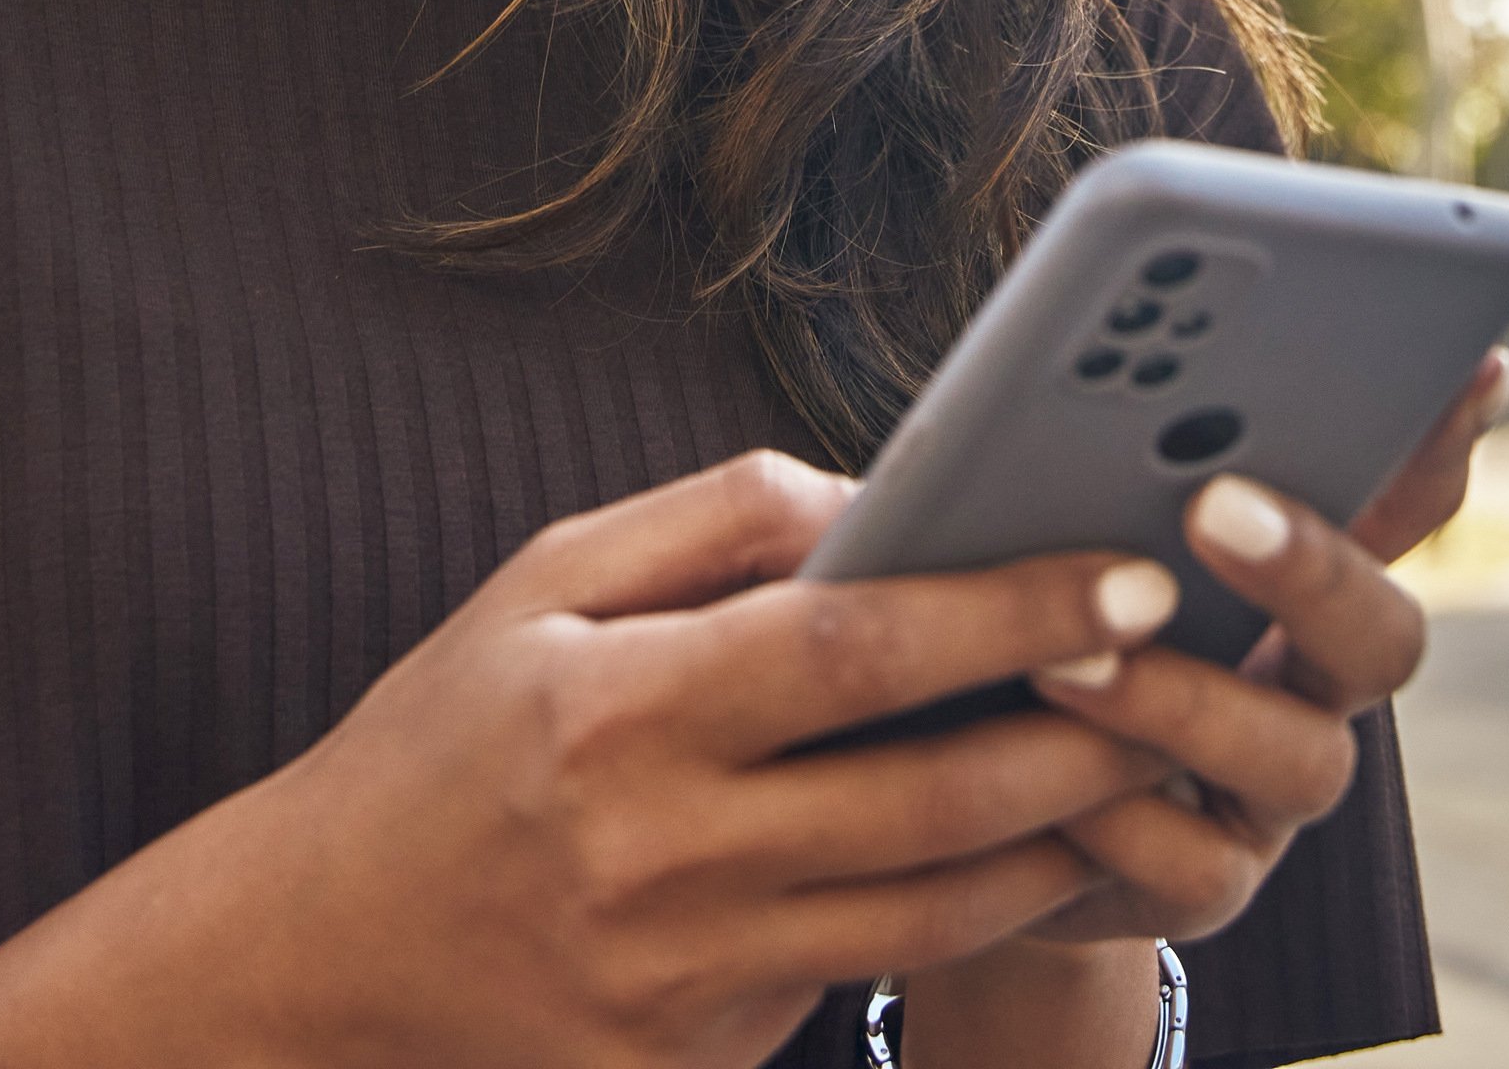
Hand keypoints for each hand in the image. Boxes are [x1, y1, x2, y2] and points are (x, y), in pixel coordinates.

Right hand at [15, 449, 1193, 1068]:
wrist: (322, 950)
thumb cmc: (449, 737)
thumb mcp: (543, 584)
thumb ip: (714, 521)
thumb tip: (879, 496)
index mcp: (616, 712)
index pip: (853, 650)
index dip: (1005, 613)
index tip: (1122, 574)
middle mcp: (656, 855)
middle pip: (931, 800)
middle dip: (1085, 735)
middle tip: (1186, 671)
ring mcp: (679, 979)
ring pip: (931, 910)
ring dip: (1058, 840)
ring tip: (1142, 760)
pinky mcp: (695, 1061)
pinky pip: (863, 978)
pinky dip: (956, 914)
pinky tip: (1025, 852)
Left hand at [992, 348, 1508, 948]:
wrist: (952, 790)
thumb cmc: (1020, 617)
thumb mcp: (1062, 518)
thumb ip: (1122, 451)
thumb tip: (1146, 355)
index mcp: (1304, 577)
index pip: (1411, 499)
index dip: (1446, 441)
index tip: (1471, 362)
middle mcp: (1316, 688)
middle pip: (1386, 637)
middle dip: (1311, 570)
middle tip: (1214, 504)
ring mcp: (1272, 799)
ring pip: (1297, 757)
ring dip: (1174, 701)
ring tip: (1056, 655)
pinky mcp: (1203, 890)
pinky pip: (1188, 862)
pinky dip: (1109, 811)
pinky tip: (1028, 761)